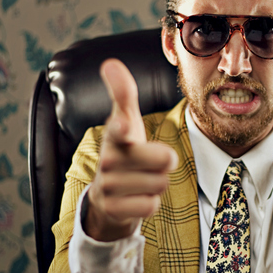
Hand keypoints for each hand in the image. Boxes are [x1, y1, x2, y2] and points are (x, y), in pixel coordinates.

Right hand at [85, 59, 178, 241]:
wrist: (106, 195)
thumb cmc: (124, 150)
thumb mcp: (125, 121)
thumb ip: (123, 93)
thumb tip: (110, 63)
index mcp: (115, 134)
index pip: (119, 126)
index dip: (123, 126)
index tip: (125, 125)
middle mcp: (107, 159)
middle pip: (166, 160)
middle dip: (164, 163)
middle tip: (148, 163)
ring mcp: (107, 185)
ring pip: (161, 184)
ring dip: (157, 184)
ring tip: (140, 180)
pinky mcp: (112, 209)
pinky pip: (151, 205)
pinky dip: (149, 204)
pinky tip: (135, 198)